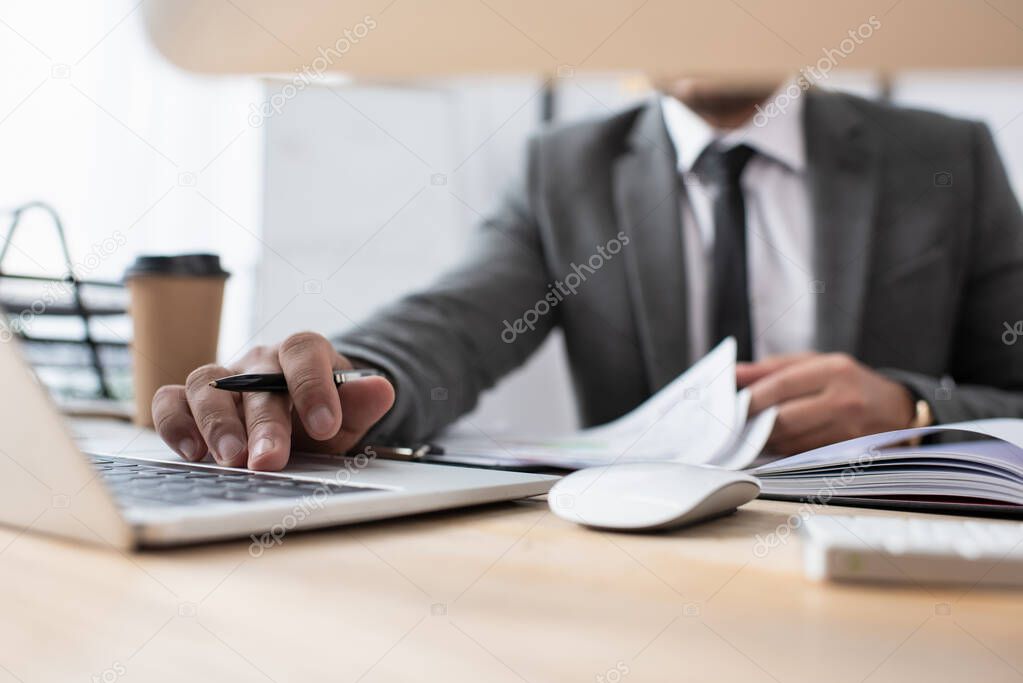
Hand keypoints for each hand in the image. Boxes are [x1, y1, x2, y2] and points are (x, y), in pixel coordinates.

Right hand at [151, 332, 394, 470]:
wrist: (299, 420)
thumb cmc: (321, 417)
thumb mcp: (349, 416)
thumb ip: (361, 403)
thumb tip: (382, 388)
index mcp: (301, 354)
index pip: (303, 351)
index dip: (313, 386)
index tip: (326, 426)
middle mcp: (257, 361)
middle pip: (255, 380)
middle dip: (264, 423)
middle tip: (270, 460)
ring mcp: (222, 378)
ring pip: (205, 383)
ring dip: (216, 423)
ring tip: (230, 460)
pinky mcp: (190, 400)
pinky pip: (170, 400)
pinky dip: (175, 422)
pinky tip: (191, 453)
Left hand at [736, 352, 914, 454]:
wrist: (897, 409)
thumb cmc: (847, 381)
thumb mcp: (814, 363)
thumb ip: (772, 368)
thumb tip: (733, 375)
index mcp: (834, 371)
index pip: (782, 385)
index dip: (752, 397)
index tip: (730, 404)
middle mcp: (844, 401)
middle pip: (784, 419)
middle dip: (754, 423)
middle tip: (735, 423)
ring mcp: (848, 431)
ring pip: (791, 442)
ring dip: (765, 440)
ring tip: (753, 431)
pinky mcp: (848, 454)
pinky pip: (802, 456)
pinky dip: (783, 450)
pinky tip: (774, 442)